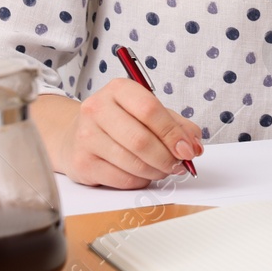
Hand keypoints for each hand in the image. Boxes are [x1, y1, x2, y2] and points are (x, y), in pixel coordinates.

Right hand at [45, 81, 201, 189]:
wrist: (77, 136)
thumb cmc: (120, 122)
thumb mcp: (148, 113)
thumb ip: (176, 125)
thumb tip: (194, 145)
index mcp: (118, 89)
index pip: (150, 110)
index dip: (173, 133)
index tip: (187, 149)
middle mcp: (97, 109)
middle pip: (141, 140)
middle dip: (166, 158)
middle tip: (178, 165)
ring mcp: (86, 136)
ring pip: (132, 162)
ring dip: (155, 171)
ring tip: (162, 169)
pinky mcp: (82, 162)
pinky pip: (121, 179)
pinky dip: (140, 181)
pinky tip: (141, 174)